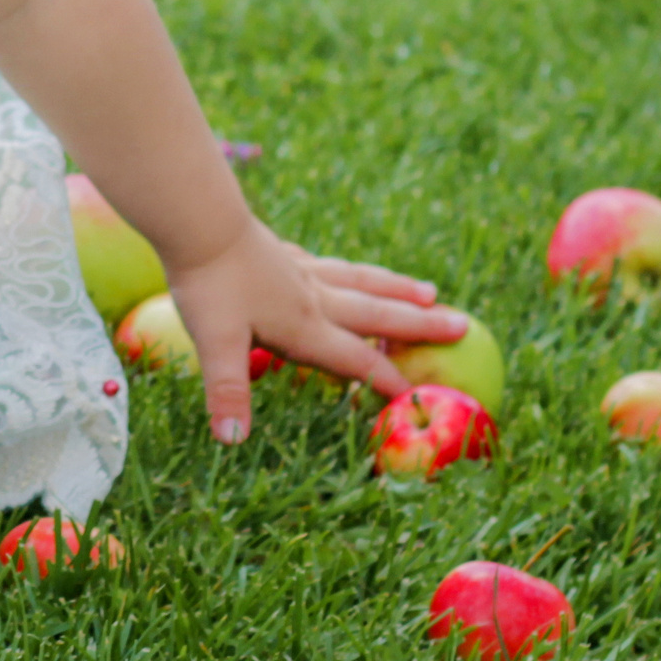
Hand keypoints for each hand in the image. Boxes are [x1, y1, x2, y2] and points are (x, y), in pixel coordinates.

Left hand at [167, 219, 470, 445]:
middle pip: (376, 314)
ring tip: (428, 290)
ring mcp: (298, 270)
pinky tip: (344, 269)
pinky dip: (345, 270)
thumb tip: (232, 440)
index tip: (420, 397)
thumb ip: (228, 391)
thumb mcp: (215, 343)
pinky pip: (324, 264)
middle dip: (419, 324)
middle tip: (463, 324)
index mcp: (304, 326)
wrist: (196, 220)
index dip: (385, 381)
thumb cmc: (208, 283)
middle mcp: (312, 297)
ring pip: (359, 281)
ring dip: (395, 289)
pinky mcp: (280, 250)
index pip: (355, 360)